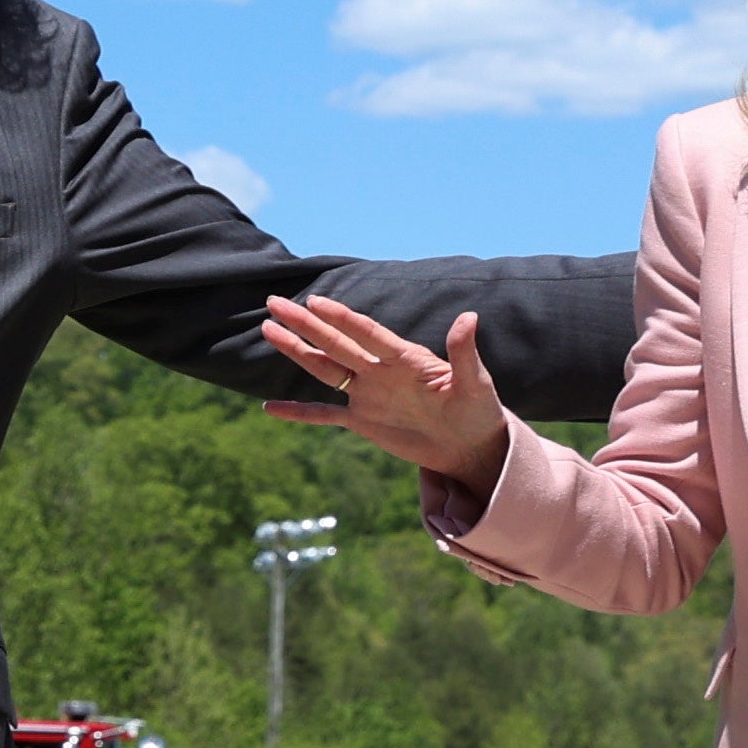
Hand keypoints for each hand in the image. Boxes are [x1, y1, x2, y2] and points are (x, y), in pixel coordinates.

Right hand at [256, 297, 510, 483]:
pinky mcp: (362, 422)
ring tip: (269, 330)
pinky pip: (324, 415)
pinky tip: (271, 408)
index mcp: (404, 359)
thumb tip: (468, 317)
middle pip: (335, 343)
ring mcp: (367, 395)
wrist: (471, 446)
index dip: (341, 318)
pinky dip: (299, 412)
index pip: (366, 333)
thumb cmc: (478, 411)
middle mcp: (379, 371)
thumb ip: (465, 353)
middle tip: (275, 303)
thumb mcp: (475, 383)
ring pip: (324, 369)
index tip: (316, 301)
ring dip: (297, 351)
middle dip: (305, 323)